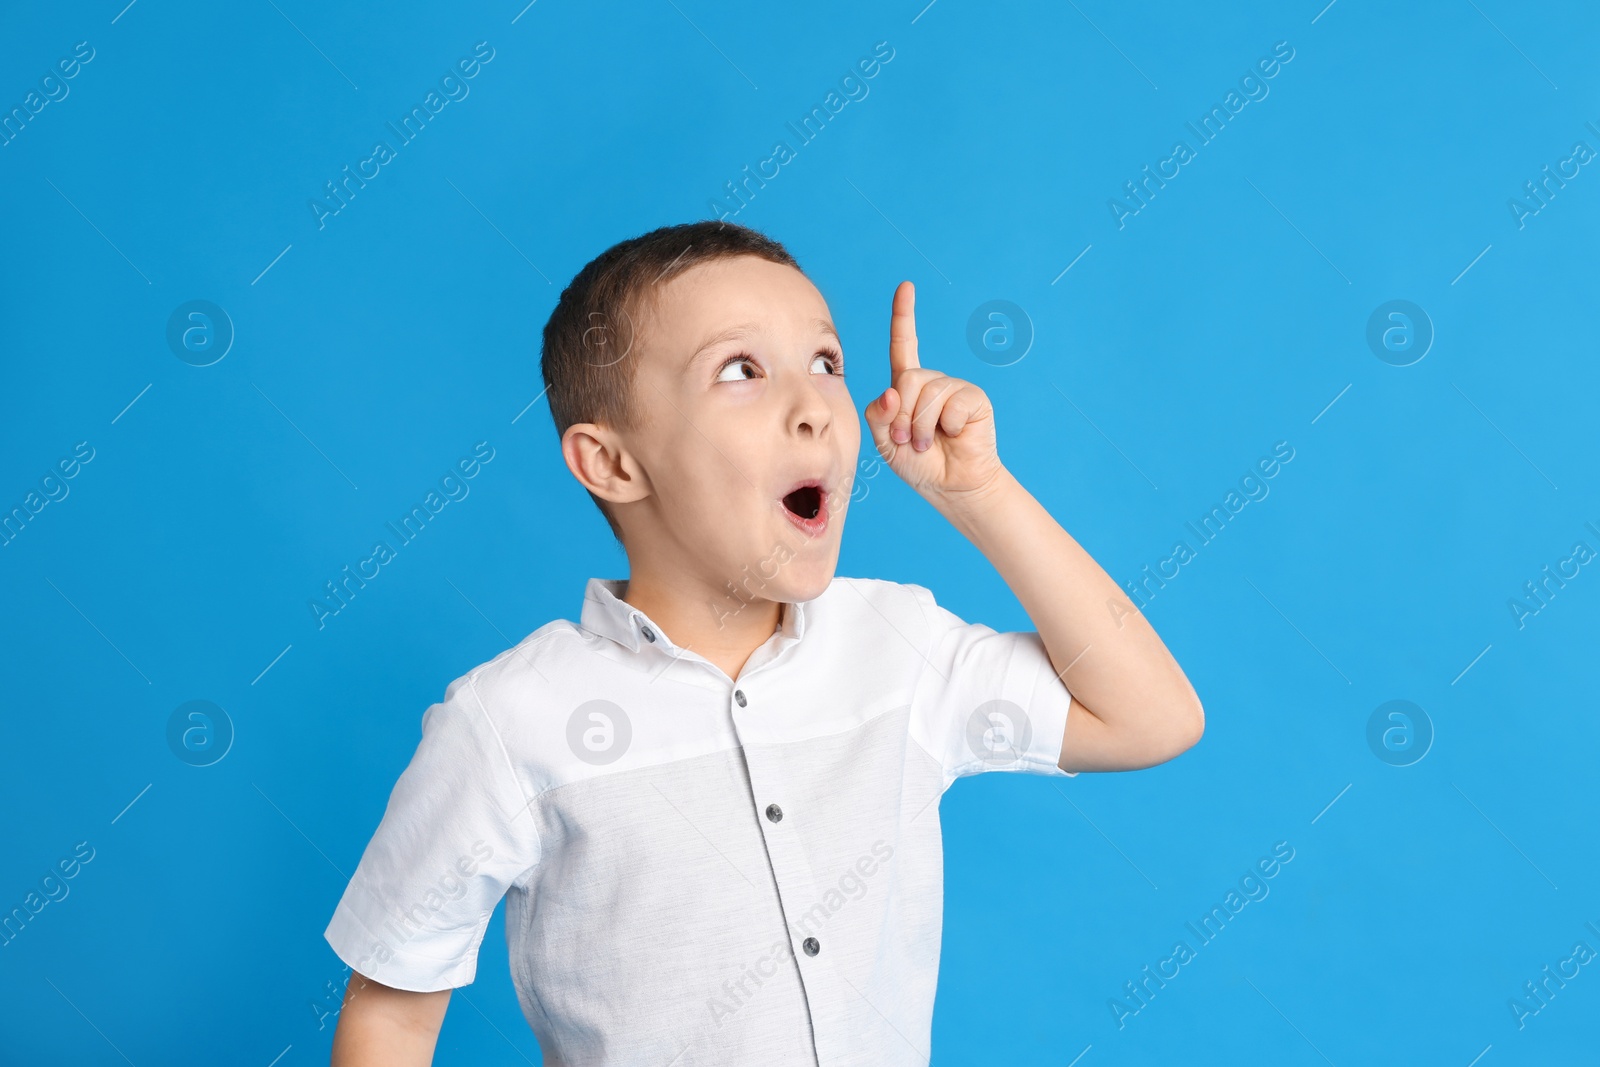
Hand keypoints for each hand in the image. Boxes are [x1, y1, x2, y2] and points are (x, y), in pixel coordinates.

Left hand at [864, 281, 1006, 508]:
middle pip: (908, 378)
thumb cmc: (918, 463)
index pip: (904, 345)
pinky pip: (952, 403)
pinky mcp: (974, 399)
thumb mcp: (884, 441)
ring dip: (920, 427)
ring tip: (927, 444)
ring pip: (927, 392)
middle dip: (901, 415)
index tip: (906, 287)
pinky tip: (953, 437)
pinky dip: (947, 426)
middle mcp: (931, 382)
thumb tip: (891, 391)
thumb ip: (878, 415)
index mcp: (907, 386)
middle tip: (907, 440)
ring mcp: (954, 388)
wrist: (950, 486)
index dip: (904, 316)